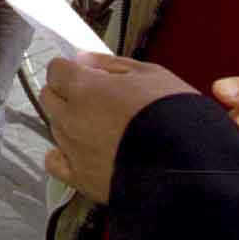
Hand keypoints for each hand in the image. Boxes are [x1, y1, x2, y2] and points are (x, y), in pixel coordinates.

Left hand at [41, 55, 200, 204]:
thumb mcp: (152, 75)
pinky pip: (55, 162)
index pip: (56, 70)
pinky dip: (63, 155)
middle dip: (65, 92)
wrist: (190, 169)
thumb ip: (111, 64)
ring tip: (102, 126)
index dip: (69, 69)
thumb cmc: (177, 118)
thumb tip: (86, 59)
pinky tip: (81, 151)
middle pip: (49, 98)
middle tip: (92, 96)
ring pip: (54, 127)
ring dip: (69, 122)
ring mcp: (73, 150)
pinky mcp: (81, 179)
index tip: (82, 72)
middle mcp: (71, 119)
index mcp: (86, 89)